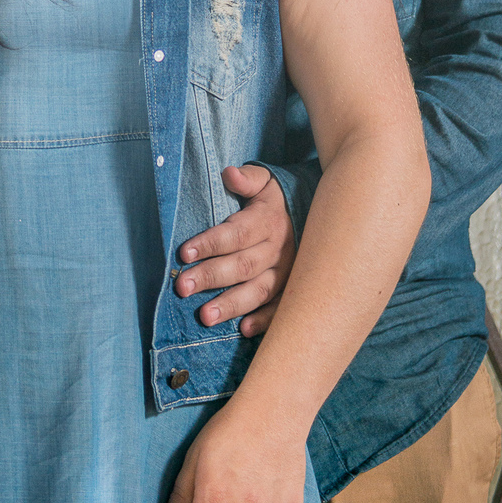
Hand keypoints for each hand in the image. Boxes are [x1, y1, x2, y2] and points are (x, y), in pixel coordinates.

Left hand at [175, 165, 295, 335]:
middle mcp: (279, 249)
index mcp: (268, 221)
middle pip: (243, 265)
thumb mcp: (265, 180)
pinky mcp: (294, 289)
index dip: (210, 243)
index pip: (236, 233)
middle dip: (211, 277)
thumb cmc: (277, 199)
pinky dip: (265, 321)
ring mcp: (289, 272)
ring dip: (232, 305)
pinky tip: (245, 329)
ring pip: (259, 291)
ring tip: (205, 317)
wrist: (318, 215)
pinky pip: (281, 308)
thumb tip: (229, 173)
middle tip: (182, 287)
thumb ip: (247, 178)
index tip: (184, 253)